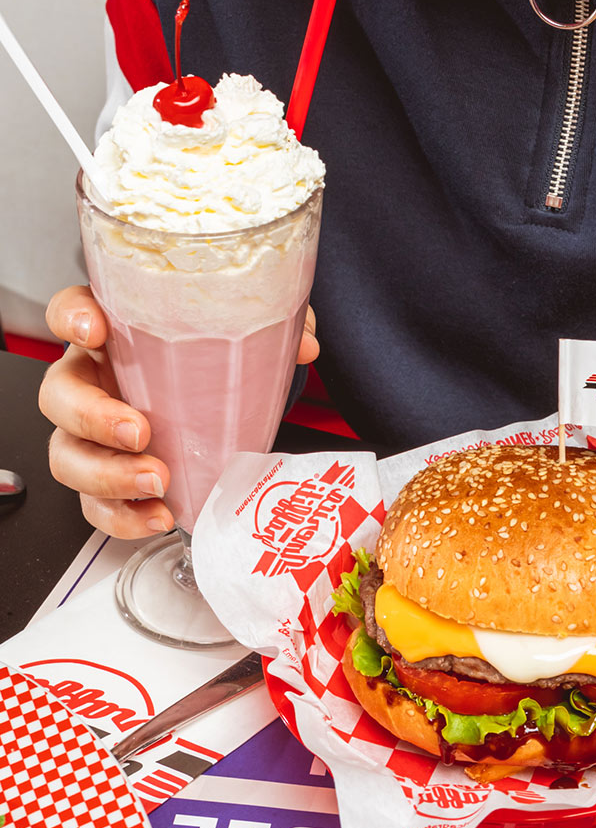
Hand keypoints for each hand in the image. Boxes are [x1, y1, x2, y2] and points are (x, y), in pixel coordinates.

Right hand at [39, 287, 319, 538]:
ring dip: (107, 475)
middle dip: (93, 416)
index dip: (72, 317)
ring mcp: (92, 435)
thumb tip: (305, 344)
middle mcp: (92, 381)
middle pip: (59, 395)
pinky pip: (96, 505)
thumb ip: (269, 328)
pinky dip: (123, 517)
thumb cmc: (214, 363)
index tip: (95, 329)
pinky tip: (158, 517)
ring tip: (158, 483)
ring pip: (67, 456)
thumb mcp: (243, 335)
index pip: (70, 310)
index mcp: (114, 335)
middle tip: (141, 432)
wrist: (223, 406)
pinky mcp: (106, 480)